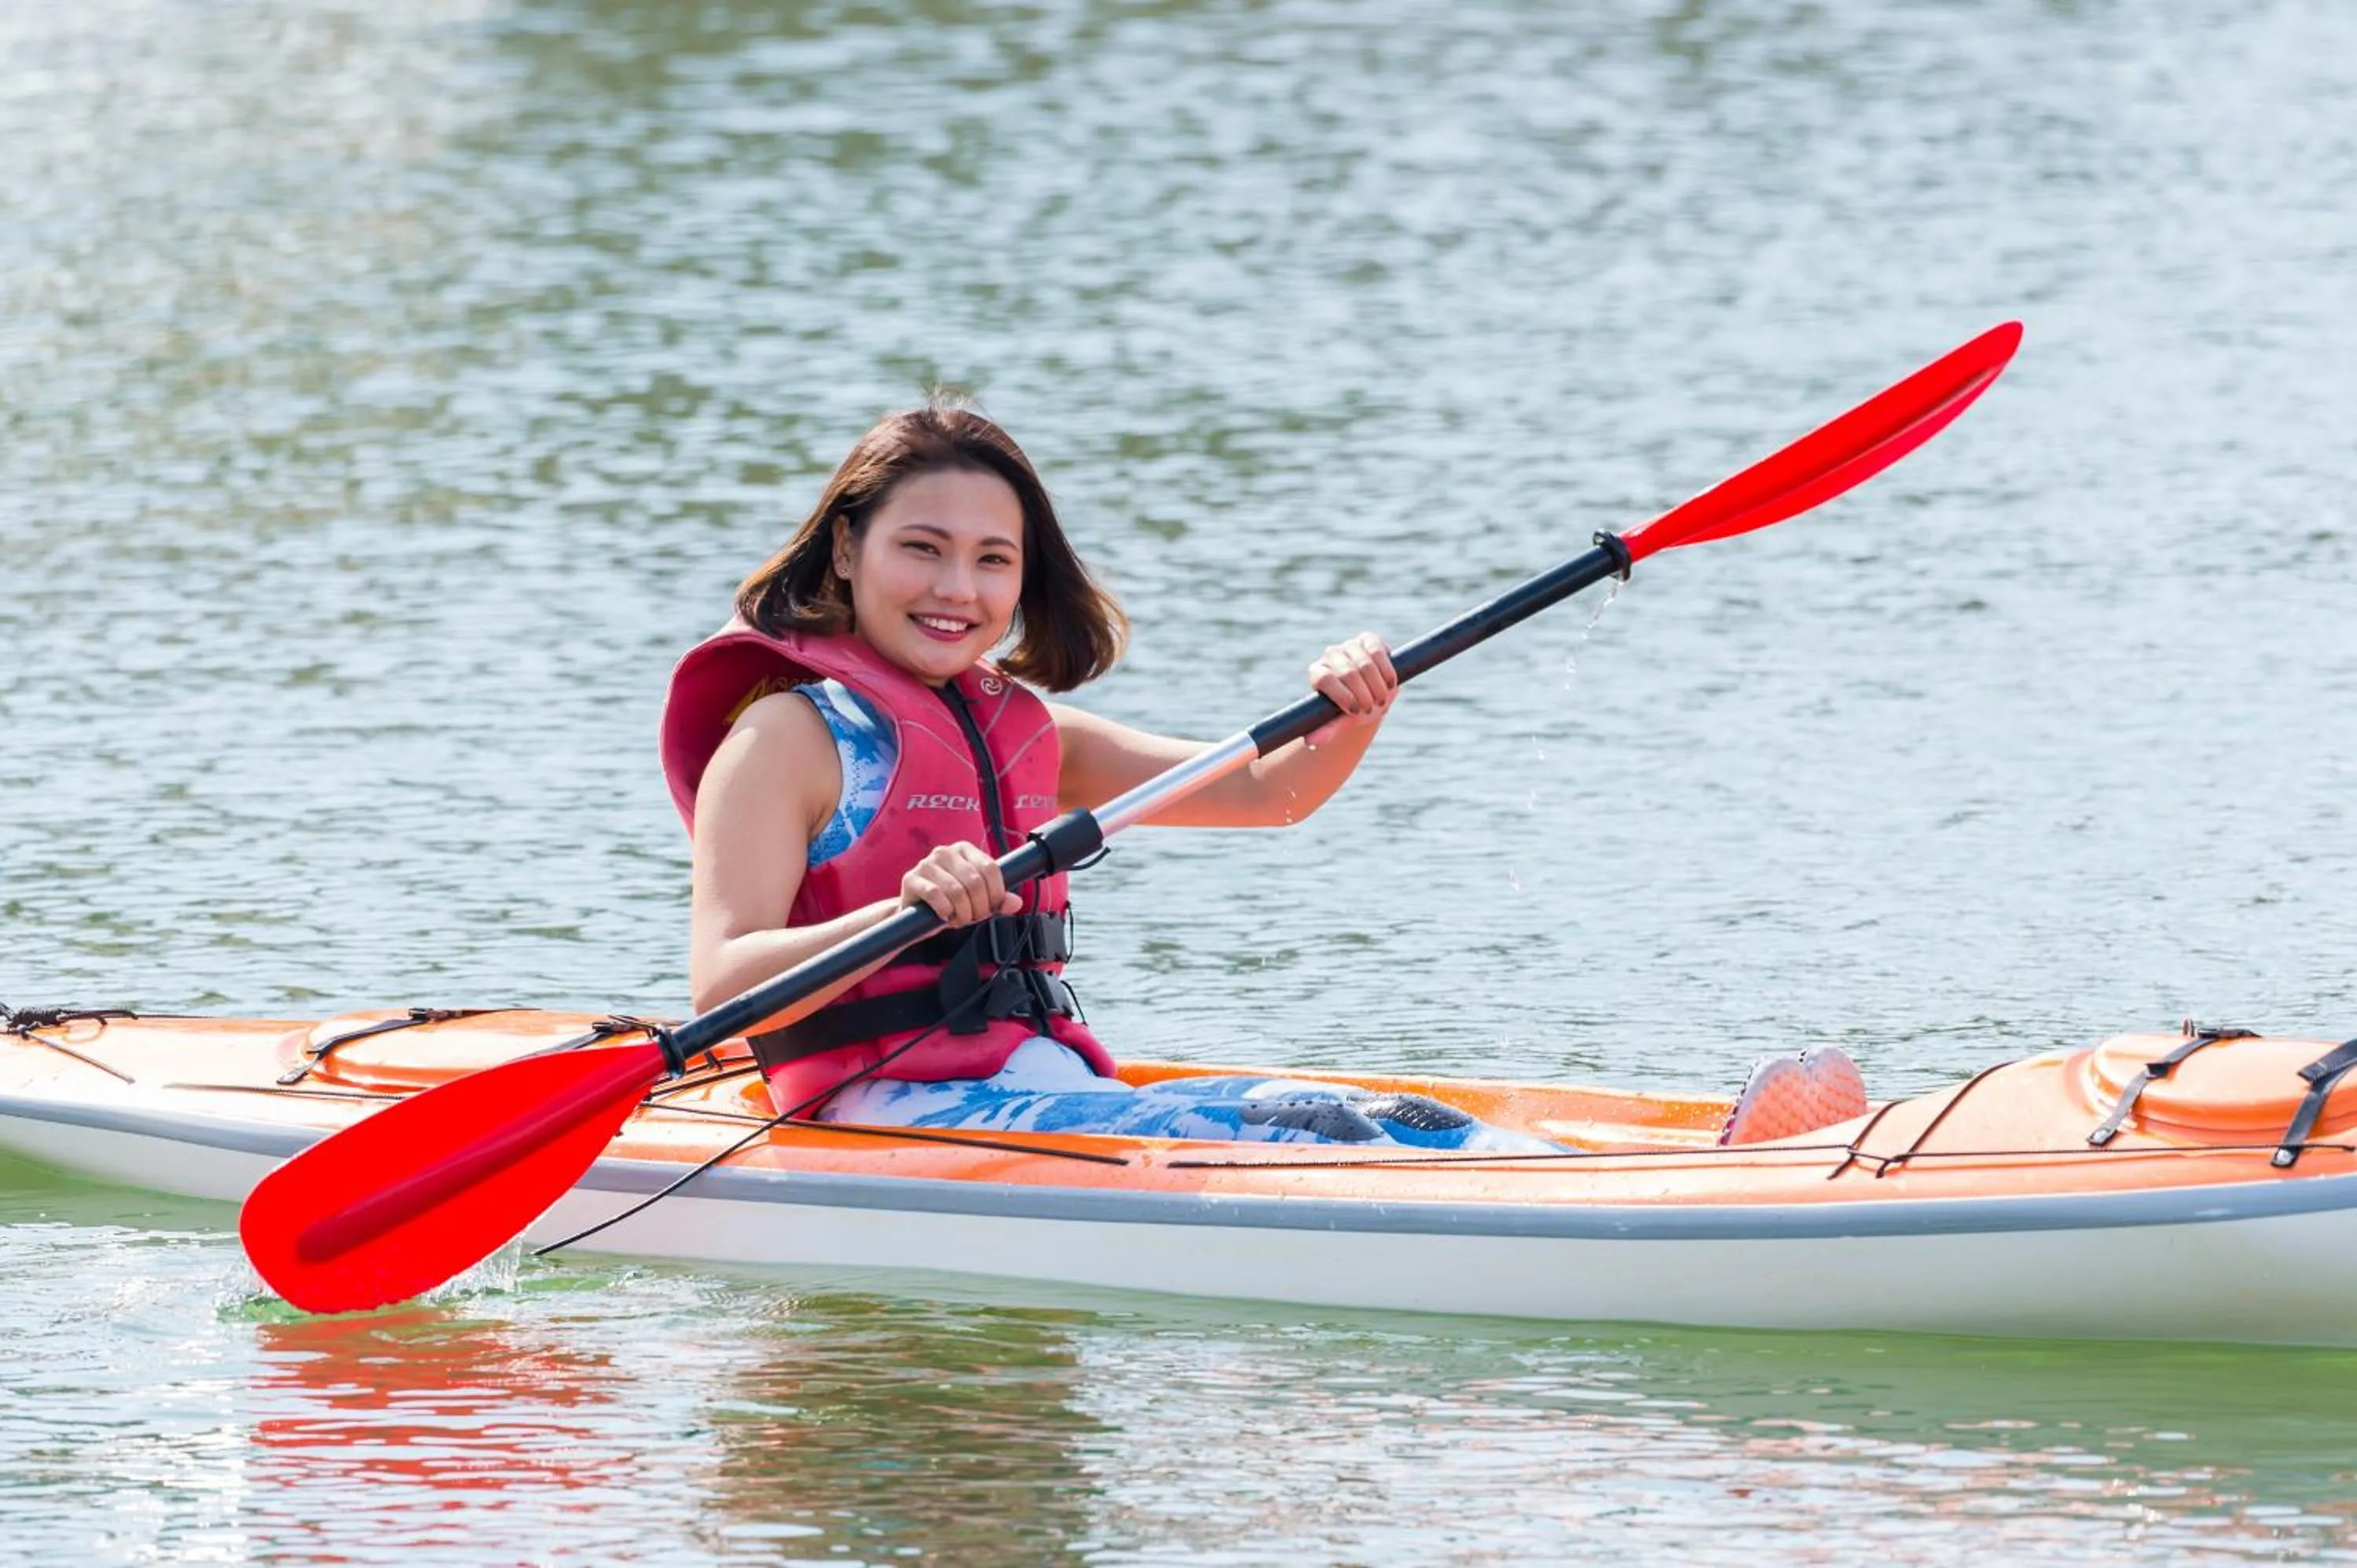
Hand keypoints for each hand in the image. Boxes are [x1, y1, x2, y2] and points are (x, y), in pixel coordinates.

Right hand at [899, 841, 1021, 926]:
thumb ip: (998, 901)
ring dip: (962, 912)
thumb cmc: (950, 902)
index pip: (990, 868)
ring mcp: (927, 863)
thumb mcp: (978, 901)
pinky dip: (944, 910)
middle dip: (979, 907)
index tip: (992, 908)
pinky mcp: (911, 878)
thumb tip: (1016, 903)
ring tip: (959, 918)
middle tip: (973, 917)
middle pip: (975, 881)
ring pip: (956, 890)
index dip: (996, 893)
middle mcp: (945, 852)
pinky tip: (944, 915)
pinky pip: (935, 894)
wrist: (918, 915)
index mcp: (965, 850)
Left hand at [1305, 632, 1397, 746]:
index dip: (1341, 695)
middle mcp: (1331, 655)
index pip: (1324, 678)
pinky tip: (1390, 684)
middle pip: (1346, 671)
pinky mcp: (1369, 640)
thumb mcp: (1339, 722)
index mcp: (1318, 673)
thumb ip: (1326, 730)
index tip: (1355, 712)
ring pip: (1364, 662)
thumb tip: (1312, 742)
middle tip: (1370, 710)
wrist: (1370, 696)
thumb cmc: (1350, 710)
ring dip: (1376, 686)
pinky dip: (1386, 669)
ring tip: (1381, 700)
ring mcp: (1350, 645)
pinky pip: (1377, 649)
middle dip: (1362, 694)